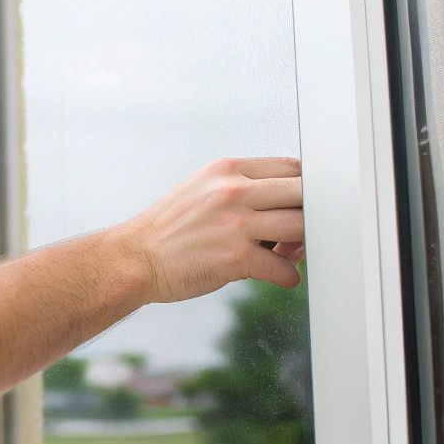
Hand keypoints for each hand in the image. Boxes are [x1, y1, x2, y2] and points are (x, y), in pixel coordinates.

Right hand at [115, 156, 304, 302]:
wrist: (135, 258)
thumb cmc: (168, 228)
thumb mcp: (201, 189)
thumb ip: (241, 187)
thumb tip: (283, 201)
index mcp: (226, 170)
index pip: (289, 166)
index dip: (304, 186)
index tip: (302, 203)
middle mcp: (232, 192)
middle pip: (301, 192)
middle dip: (309, 211)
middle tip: (301, 228)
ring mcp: (236, 225)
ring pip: (299, 227)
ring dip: (301, 244)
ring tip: (290, 252)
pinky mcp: (236, 259)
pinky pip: (283, 269)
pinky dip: (288, 276)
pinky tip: (279, 276)